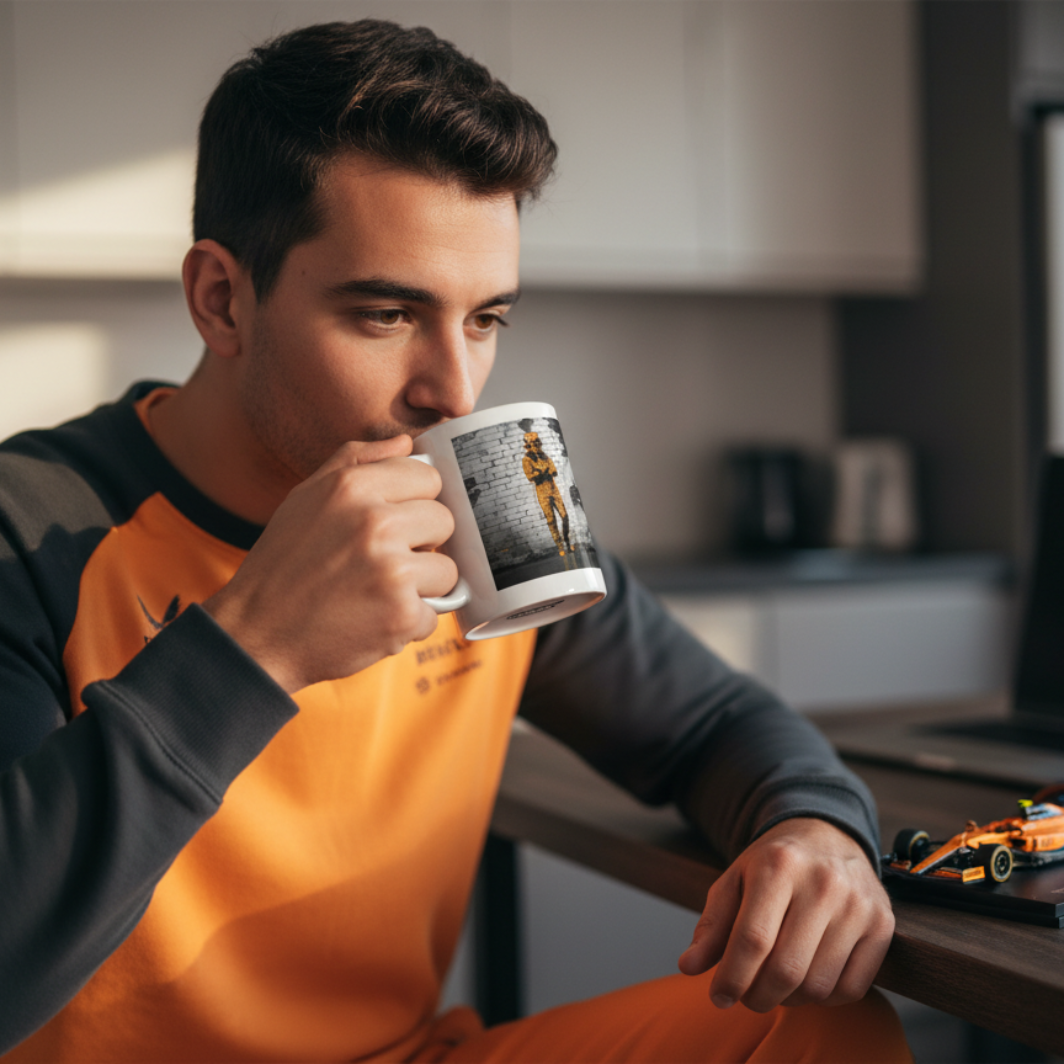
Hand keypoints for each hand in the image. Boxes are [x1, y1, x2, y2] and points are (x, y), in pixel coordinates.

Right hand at [204, 435, 457, 692]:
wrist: (256, 636)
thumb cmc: (283, 565)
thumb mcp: (306, 498)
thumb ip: (356, 460)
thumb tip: (406, 442)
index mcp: (352, 486)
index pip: (428, 476)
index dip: (414, 502)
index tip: (392, 523)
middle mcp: (375, 522)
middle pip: (444, 520)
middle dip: (421, 544)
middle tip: (381, 562)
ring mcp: (392, 570)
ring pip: (448, 570)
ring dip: (421, 586)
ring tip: (376, 592)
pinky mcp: (401, 615)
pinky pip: (434, 613)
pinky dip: (408, 623)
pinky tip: (372, 620)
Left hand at [677, 818, 893, 1011]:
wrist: (827, 836)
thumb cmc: (774, 864)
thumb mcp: (735, 880)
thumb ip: (712, 924)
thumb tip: (689, 966)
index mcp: (778, 865)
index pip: (752, 939)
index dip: (731, 978)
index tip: (716, 997)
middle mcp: (823, 883)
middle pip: (785, 969)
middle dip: (757, 996)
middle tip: (745, 996)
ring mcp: (858, 904)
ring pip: (818, 985)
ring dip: (789, 999)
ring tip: (775, 984)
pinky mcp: (883, 924)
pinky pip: (852, 988)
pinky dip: (824, 999)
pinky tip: (807, 980)